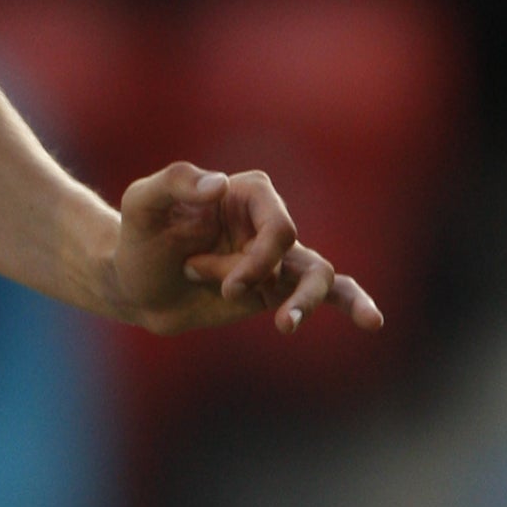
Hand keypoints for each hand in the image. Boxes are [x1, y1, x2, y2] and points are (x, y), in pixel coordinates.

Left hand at [106, 162, 383, 338]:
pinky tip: (372, 321)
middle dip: (256, 275)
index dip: (258, 256)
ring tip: (283, 325)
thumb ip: (175, 181)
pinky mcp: (275, 290)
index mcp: (245, 193)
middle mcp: (267, 222)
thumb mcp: (142, 203)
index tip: (223, 282)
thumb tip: (219, 185)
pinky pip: (326, 294)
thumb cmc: (138, 238)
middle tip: (223, 292)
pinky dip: (353, 303)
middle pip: (291, 249)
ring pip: (318, 274)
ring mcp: (276, 258)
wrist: (133, 286)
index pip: (278, 223)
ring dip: (302, 301)